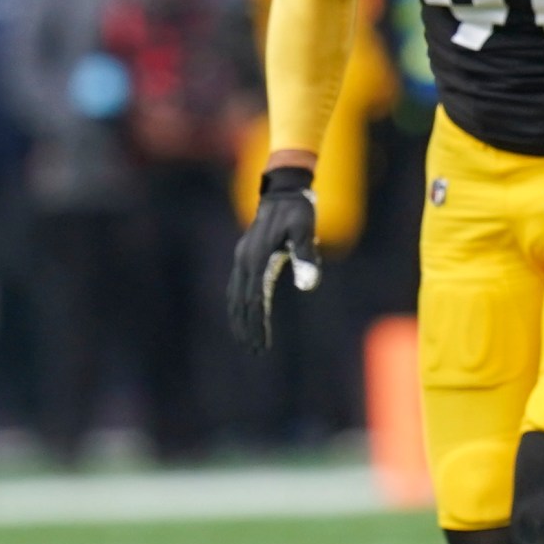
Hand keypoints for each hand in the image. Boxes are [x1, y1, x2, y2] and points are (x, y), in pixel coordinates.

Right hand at [228, 167, 319, 351]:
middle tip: (255, 351)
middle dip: (247, 328)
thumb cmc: (298, 211)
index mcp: (258, 257)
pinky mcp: (247, 257)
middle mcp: (245, 260)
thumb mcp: (305, 230)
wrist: (284, 191)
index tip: (263, 344)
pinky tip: (246, 318)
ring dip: (240, 320)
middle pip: (241, 302)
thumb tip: (308, 287)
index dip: (258, 323)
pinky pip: (239, 287)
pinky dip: (240, 305)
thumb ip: (306, 256)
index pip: (255, 300)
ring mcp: (243, 258)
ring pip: (236, 296)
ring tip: (249, 342)